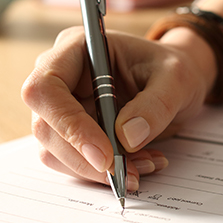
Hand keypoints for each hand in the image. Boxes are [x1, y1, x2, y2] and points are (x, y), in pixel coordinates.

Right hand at [22, 27, 215, 189]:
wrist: (176, 85)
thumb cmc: (172, 70)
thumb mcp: (177, 79)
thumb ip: (156, 105)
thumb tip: (127, 138)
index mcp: (76, 49)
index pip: (45, 88)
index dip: (68, 124)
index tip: (104, 155)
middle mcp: (60, 78)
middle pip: (45, 127)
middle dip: (86, 159)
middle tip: (129, 174)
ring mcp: (60, 108)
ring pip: (54, 152)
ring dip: (96, 171)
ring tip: (144, 165)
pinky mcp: (69, 134)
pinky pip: (72, 163)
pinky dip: (103, 173)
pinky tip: (138, 164)